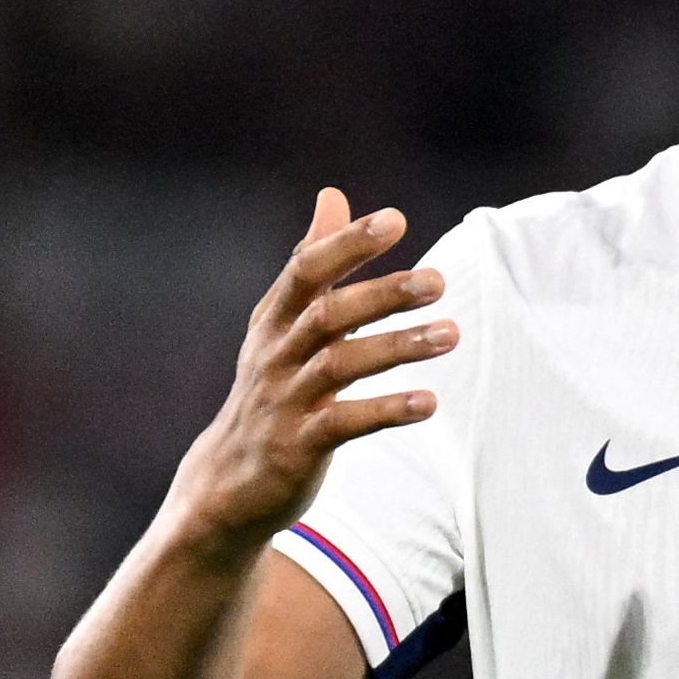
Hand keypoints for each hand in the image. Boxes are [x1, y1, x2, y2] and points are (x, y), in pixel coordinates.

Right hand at [165, 188, 452, 554]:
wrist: (227, 484)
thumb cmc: (272, 390)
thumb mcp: (284, 323)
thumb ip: (314, 261)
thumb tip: (333, 194)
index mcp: (274, 321)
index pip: (306, 270)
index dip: (347, 243)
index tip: (396, 219)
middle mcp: (276, 355)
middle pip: (327, 314)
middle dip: (382, 294)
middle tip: (438, 279)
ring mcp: (284, 402)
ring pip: (340, 366)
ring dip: (398, 348)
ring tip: (451, 333)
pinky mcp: (297, 447)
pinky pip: (344, 423)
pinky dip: (386, 410)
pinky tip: (429, 402)